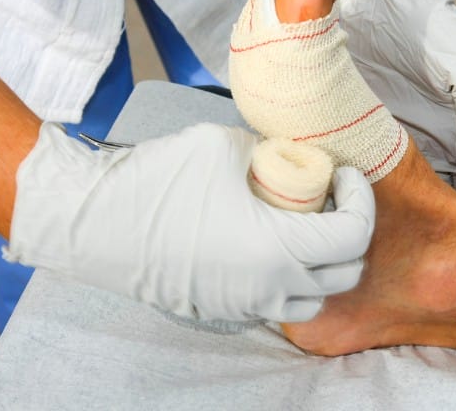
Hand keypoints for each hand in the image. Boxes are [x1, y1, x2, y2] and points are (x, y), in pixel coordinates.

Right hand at [4, 122, 374, 321]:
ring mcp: (244, 305)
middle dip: (350, 233)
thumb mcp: (226, 146)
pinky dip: (289, 279)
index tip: (345, 175)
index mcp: (279, 249)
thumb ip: (271, 153)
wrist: (95, 222)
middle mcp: (269, 287)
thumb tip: (292, 157)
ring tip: (305, 227)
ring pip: (312, 299)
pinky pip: (276, 302)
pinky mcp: (223, 310)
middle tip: (330, 199)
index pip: (354, 236)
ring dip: (322, 265)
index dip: (361, 199)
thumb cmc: (158, 181)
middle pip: (344, 274)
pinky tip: (269, 245)